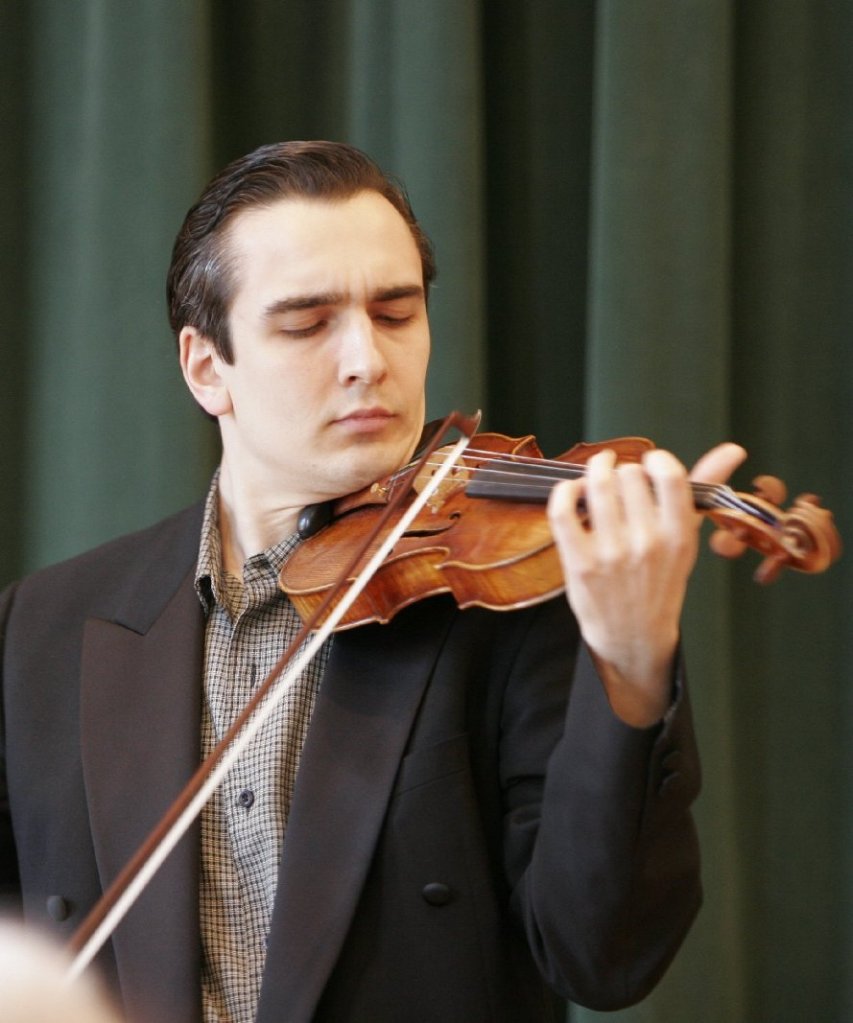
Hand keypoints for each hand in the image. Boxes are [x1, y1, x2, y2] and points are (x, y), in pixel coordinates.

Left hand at [547, 442, 746, 725]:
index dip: (656, 460)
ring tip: (596, 477)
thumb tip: (732, 449)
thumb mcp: (686, 539)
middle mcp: (648, 544)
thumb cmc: (660, 581)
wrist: (633, 635)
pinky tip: (573, 492)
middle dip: (622, 471)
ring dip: (594, 472)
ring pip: (597, 485)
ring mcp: (611, 554)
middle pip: (628, 475)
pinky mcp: (579, 563)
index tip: (649, 466)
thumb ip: (703, 488)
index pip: (670, 475)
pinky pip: (563, 511)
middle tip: (620, 482)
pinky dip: (564, 491)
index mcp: (679, 536)